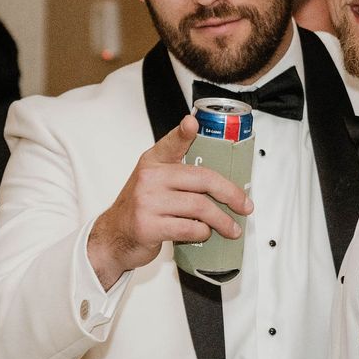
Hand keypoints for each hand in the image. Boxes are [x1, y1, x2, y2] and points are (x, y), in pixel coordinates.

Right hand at [86, 117, 252, 288]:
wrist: (114, 236)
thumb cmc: (142, 208)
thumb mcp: (154, 182)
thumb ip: (180, 175)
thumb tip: (222, 184)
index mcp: (153, 162)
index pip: (171, 143)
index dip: (183, 132)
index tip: (192, 123)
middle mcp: (149, 178)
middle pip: (202, 180)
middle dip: (230, 194)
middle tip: (244, 205)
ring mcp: (147, 202)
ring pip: (200, 207)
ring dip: (222, 220)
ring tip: (231, 228)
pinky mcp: (148, 226)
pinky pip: (189, 228)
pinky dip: (203, 233)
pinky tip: (205, 233)